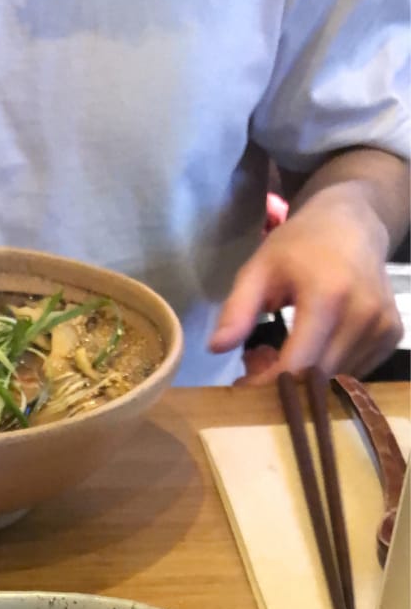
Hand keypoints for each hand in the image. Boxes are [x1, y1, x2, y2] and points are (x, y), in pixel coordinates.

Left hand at [209, 185, 402, 382]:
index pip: (298, 364)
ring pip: (335, 380)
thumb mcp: (260, 268)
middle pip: (317, 378)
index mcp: (329, 295)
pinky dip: (326, 371)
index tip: (242, 386)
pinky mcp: (392, 335)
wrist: (354, 222)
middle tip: (257, 362)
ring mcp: (383, 326)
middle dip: (282, 383)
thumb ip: (238, 309)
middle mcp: (364, 314)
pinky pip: (353, 372)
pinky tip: (308, 347)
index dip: (267, 384)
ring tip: (280, 350)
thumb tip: (217, 348)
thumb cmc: (300, 244)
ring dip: (303, 379)